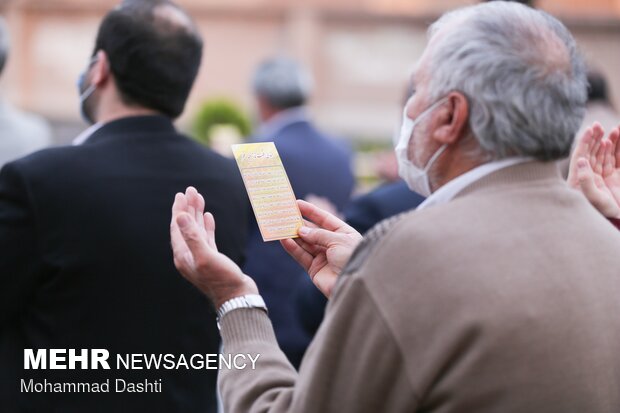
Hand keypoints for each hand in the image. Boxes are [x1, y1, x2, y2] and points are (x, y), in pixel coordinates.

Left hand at [170, 187, 257, 307]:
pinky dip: (206, 225)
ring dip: (197, 213)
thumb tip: (179, 216)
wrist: (237, 298)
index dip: (179, 210)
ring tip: (199, 197)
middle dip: (188, 207)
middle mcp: (189, 256)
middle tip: (191, 190)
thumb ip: (192, 236)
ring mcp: (200, 257)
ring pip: (196, 230)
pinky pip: (206, 238)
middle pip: (185, 226)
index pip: (177, 227)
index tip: (182, 194)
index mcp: (183, 255)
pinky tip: (209, 216)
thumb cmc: (223, 280)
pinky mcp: (212, 259)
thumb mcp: (206, 257)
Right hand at [281, 200, 362, 297]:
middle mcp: (333, 244)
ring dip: (292, 235)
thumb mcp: (337, 240)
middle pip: (313, 231)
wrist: (355, 284)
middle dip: (299, 223)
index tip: (297, 203)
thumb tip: (301, 231)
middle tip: (285, 215)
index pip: (325, 219)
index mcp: (344, 234)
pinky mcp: (315, 269)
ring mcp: (323, 257)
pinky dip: (293, 248)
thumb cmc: (351, 258)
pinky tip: (284, 240)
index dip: (311, 211)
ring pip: (305, 243)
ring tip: (280, 226)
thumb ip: (318, 234)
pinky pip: (302, 256)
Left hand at [567, 123, 619, 217]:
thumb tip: (580, 160)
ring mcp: (604, 176)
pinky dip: (618, 149)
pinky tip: (616, 139)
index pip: (582, 156)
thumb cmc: (600, 212)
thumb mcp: (592, 197)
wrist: (616, 221)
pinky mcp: (616, 178)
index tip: (589, 129)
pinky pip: (617, 160)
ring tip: (613, 129)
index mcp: (581, 178)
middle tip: (598, 125)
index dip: (584, 142)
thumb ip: (585, 180)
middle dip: (596, 138)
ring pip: (606, 154)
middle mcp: (591, 175)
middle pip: (593, 152)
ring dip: (609, 141)